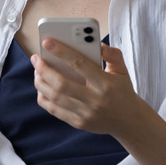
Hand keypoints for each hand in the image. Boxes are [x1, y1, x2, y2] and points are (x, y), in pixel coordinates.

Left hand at [30, 38, 144, 136]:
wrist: (129, 121)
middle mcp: (94, 100)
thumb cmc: (123, 91)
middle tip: (36, 58)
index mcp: (105, 83)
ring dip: (41, 82)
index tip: (46, 41)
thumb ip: (112, 54)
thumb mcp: (123, 70)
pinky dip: (44, 98)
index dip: (61, 51)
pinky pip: (55, 110)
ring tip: (37, 71)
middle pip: (61, 84)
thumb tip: (97, 44)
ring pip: (55, 98)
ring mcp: (85, 114)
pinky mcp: (79, 123)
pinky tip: (42, 87)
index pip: (79, 64)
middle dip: (44, 69)